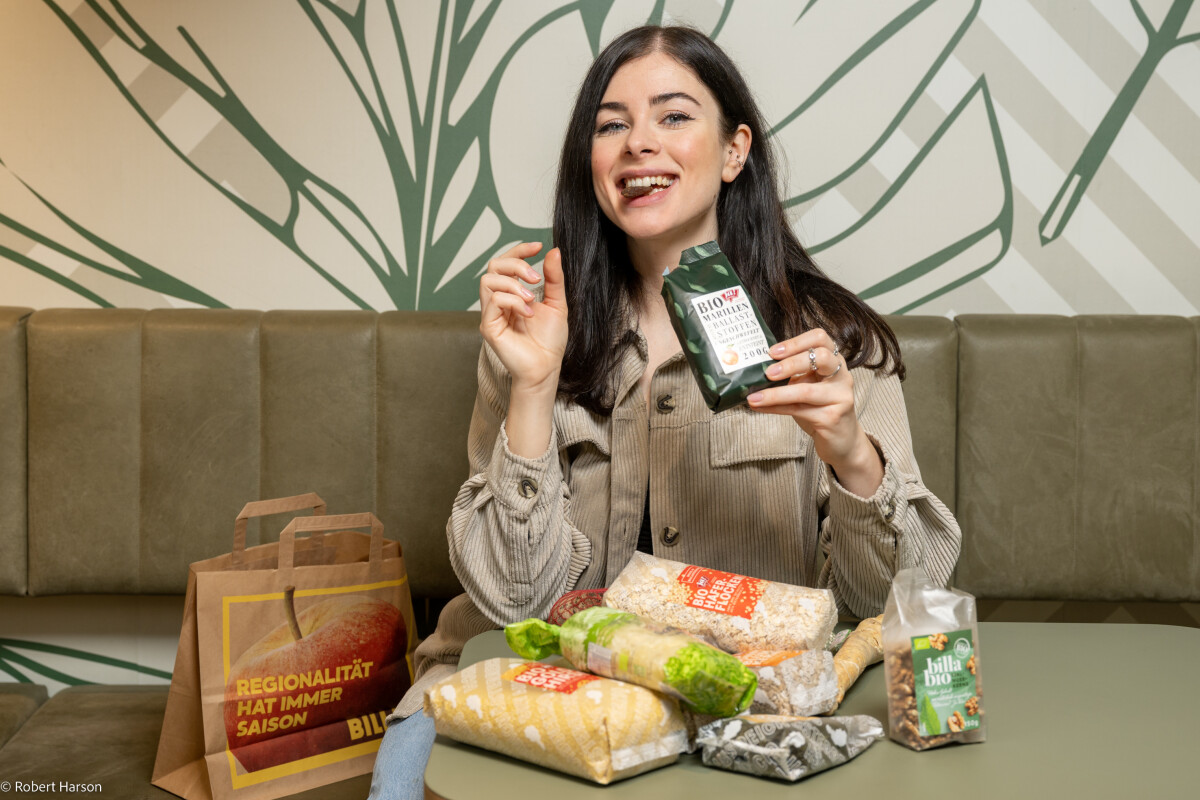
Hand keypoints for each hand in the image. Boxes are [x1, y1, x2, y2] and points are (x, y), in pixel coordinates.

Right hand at [479, 242, 567, 393]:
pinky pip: (493, 301)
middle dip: (517, 265)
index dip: (520, 250)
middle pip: (493, 266)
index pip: (506, 263)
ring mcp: (491, 314)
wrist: (547, 368)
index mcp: (512, 293)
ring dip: (514, 284)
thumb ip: (554, 279)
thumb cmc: (549, 341)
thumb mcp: (557, 303)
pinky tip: (528, 314)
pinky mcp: (489, 326)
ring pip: (488, 280)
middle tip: (536, 279)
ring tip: (532, 300)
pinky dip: (513, 302)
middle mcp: (499, 301)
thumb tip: (553, 252)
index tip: (539, 246)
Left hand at [746, 328, 882, 494]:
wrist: (842, 440)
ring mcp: (840, 397)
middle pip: (820, 358)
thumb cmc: (820, 409)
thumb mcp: (808, 385)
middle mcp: (842, 376)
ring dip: (776, 393)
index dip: (796, 342)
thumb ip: (792, 374)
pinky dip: (775, 408)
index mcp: (834, 361)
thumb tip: (755, 368)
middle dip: (790, 363)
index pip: (821, 338)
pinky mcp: (832, 418)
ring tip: (754, 396)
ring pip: (806, 390)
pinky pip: (799, 410)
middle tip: (767, 372)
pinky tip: (760, 407)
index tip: (773, 351)